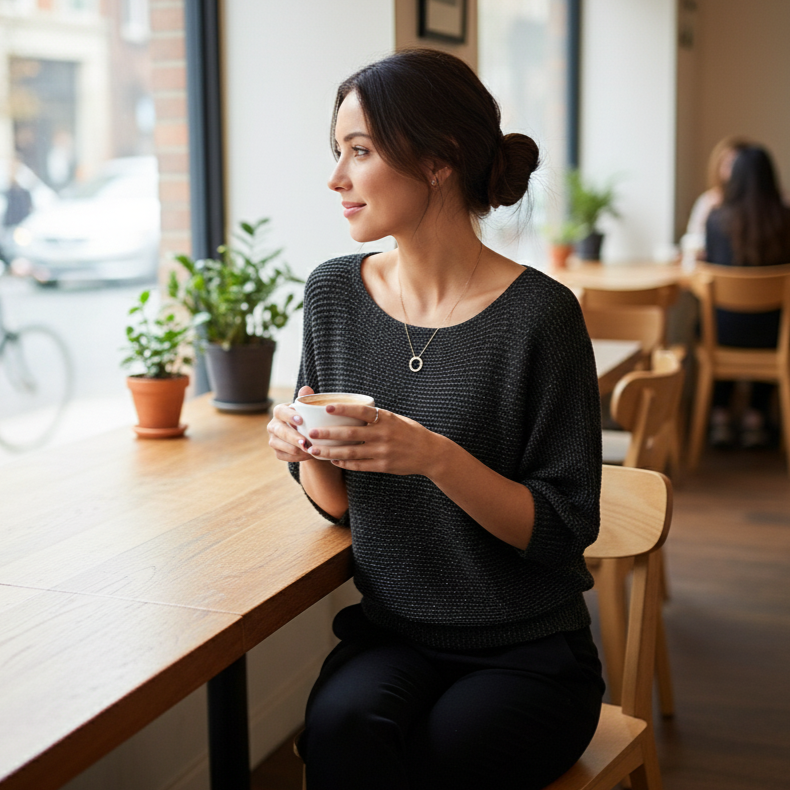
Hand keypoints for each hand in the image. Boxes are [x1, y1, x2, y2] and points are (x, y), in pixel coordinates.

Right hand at [267, 385, 315, 462]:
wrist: (309, 437)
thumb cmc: (308, 419)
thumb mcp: (309, 409)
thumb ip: (307, 399)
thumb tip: (306, 389)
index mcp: (280, 411)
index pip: (280, 411)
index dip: (289, 416)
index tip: (301, 420)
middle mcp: (273, 425)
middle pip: (279, 431)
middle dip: (292, 436)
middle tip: (305, 442)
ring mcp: (273, 439)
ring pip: (279, 445)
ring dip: (294, 449)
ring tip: (309, 450)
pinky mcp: (277, 452)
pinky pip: (283, 456)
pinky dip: (296, 457)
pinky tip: (308, 456)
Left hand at [303, 404, 441, 475]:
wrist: (430, 453)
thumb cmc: (410, 432)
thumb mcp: (395, 419)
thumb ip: (376, 417)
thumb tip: (351, 411)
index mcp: (386, 419)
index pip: (361, 411)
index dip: (343, 409)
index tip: (326, 407)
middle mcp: (383, 434)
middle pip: (350, 433)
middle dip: (328, 434)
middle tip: (311, 433)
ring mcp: (382, 452)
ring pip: (351, 452)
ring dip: (330, 452)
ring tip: (314, 450)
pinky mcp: (383, 466)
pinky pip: (359, 465)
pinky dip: (344, 463)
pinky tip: (333, 461)